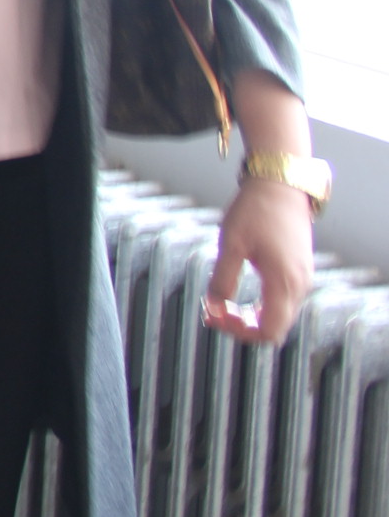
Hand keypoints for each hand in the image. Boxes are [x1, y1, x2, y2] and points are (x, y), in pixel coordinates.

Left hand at [206, 68, 320, 344]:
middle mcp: (300, 285)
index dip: (239, 332)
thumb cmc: (255, 210)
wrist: (280, 184)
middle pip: (275, 327)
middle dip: (242, 327)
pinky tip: (238, 297)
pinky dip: (261, 306)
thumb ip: (223, 279)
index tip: (214, 316)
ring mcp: (303, 278)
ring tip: (220, 305)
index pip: (269, 331)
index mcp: (284, 282)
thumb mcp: (231, 244)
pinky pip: (282, 301)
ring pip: (279, 315)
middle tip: (212, 313)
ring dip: (251, 317)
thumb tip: (214, 307)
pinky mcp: (299, 270)